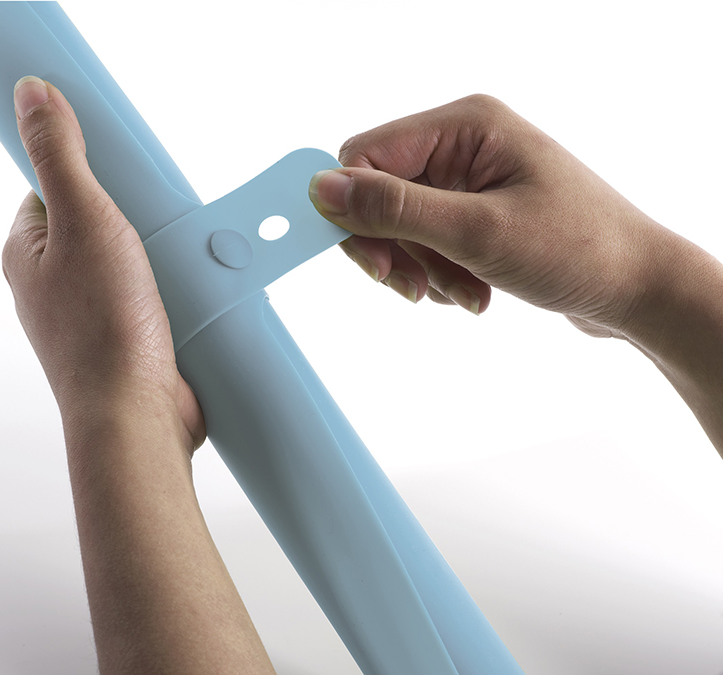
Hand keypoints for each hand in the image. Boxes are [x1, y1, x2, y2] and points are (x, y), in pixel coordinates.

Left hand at [2, 76, 204, 452]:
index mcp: (29, 252)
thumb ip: (58, 155)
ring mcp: (96, 312)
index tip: (123, 167)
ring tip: (182, 257)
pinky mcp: (133, 336)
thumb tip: (31, 94)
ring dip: (165, 254)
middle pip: (102, 221)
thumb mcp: (83, 219)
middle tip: (159, 217)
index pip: (53, 185)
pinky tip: (196, 287)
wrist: (138, 417)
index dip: (90, 169)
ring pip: (135, 260)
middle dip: (139, 215)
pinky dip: (179, 287)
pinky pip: (158, 294)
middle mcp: (56, 283)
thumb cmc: (102, 330)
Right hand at [308, 94, 674, 338]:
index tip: (374, 263)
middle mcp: (463, 145)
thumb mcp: (478, 231)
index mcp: (465, 126)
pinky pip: (426, 243)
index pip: (367, 156)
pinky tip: (473, 292)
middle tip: (413, 287)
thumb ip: (395, 208)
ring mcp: (470, 180)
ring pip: (400, 226)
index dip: (355, 211)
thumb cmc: (579, 249)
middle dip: (394, 248)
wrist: (639, 289)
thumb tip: (322, 188)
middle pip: (380, 194)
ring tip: (463, 292)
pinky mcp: (475, 213)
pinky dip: (439, 275)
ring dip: (421, 269)